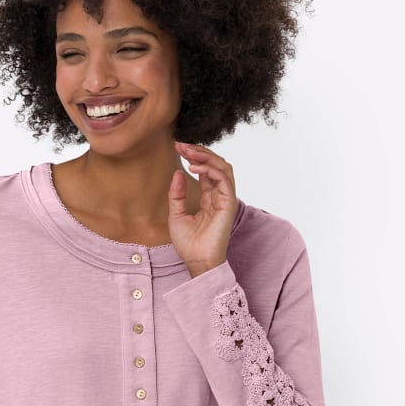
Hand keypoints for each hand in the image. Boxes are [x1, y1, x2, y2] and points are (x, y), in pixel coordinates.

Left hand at [168, 143, 238, 275]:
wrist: (196, 260)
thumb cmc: (188, 243)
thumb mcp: (176, 214)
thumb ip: (177, 194)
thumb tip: (177, 173)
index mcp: (209, 197)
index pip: (206, 169)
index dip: (194, 156)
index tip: (177, 147)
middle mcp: (219, 195)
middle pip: (216, 164)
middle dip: (199, 151)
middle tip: (181, 145)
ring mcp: (225, 198)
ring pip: (223, 167)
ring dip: (206, 155)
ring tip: (188, 151)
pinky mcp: (228, 203)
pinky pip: (225, 179)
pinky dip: (211, 168)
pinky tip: (194, 166)